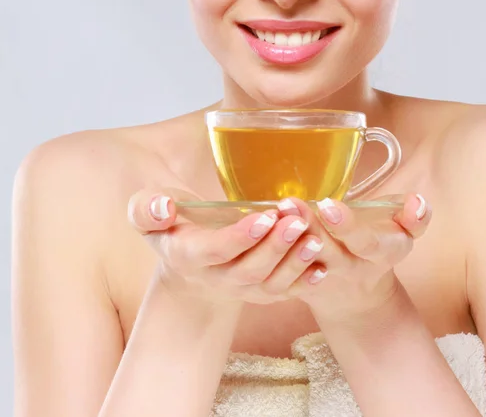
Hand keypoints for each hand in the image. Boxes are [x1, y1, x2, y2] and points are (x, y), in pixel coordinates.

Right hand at [127, 188, 327, 305]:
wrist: (189, 259)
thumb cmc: (171, 226)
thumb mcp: (147, 212)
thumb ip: (147, 208)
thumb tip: (162, 208)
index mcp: (189, 256)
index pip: (215, 252)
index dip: (240, 237)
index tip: (265, 216)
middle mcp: (217, 278)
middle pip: (249, 271)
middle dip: (275, 248)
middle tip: (297, 221)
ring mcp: (241, 289)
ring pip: (270, 285)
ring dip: (295, 264)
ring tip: (316, 239)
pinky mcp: (261, 291)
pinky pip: (284, 293)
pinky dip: (304, 283)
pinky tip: (323, 267)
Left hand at [275, 193, 431, 320]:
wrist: (359, 294)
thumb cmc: (380, 246)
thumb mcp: (403, 233)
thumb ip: (415, 218)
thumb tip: (418, 203)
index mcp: (380, 254)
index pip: (366, 243)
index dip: (348, 227)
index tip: (329, 205)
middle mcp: (351, 269)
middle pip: (329, 253)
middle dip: (309, 227)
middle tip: (290, 203)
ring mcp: (324, 279)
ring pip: (303, 264)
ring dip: (286, 240)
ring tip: (274, 212)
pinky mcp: (300, 286)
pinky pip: (284, 277)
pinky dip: (272, 257)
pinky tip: (259, 232)